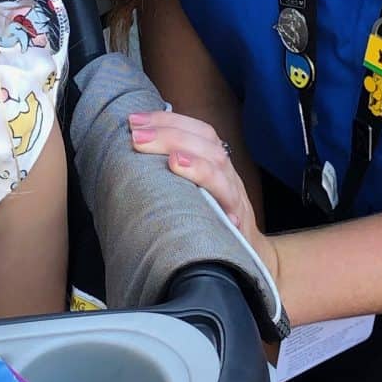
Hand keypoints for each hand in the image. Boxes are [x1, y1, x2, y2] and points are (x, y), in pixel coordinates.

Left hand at [128, 111, 279, 280]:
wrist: (250, 261)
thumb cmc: (211, 226)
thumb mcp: (193, 196)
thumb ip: (172, 177)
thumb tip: (131, 157)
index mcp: (215, 164)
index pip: (197, 130)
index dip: (168, 120)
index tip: (135, 120)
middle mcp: (227, 175)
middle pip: (206, 141)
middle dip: (169, 133)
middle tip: (136, 135)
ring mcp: (234, 196)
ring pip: (218, 165)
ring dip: (190, 155)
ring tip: (165, 155)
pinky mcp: (238, 220)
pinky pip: (227, 198)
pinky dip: (207, 183)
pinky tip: (188, 179)